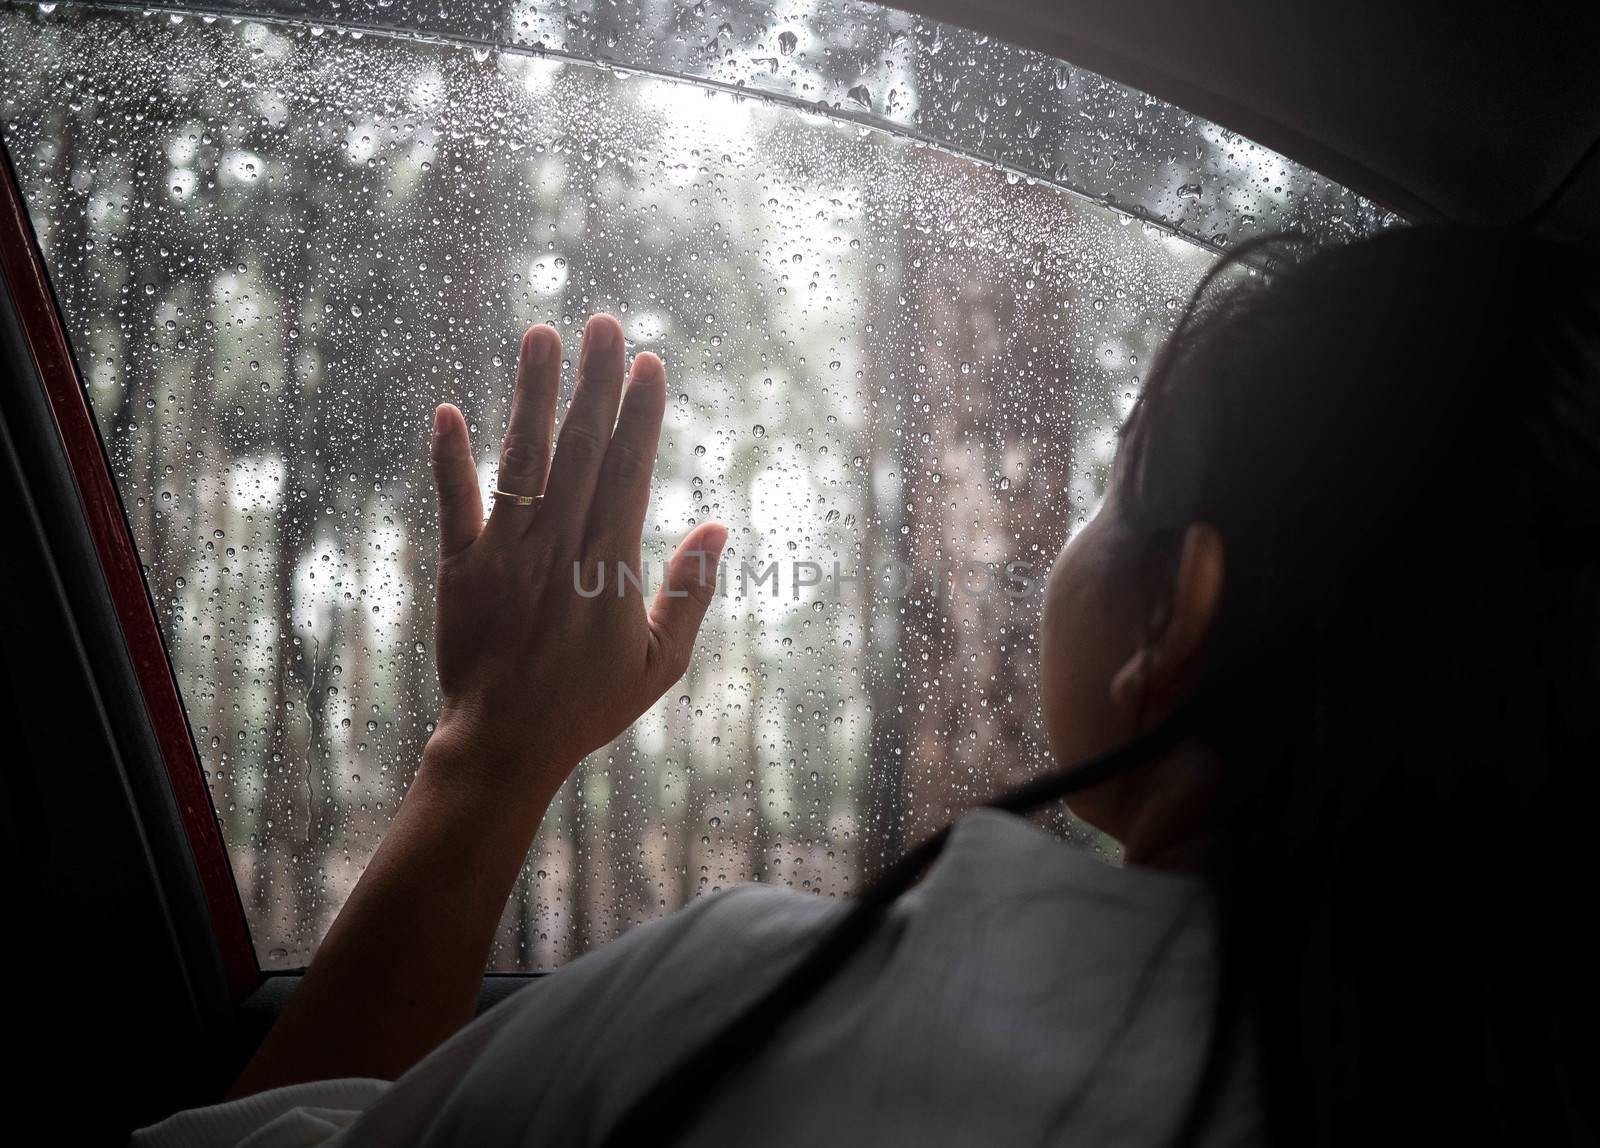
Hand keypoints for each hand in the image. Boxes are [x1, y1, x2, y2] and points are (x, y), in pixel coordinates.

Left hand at [425, 314, 726, 800]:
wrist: (506, 744)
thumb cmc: (590, 705)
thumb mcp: (662, 661)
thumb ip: (691, 592)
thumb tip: (721, 528)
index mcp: (611, 566)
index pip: (630, 472)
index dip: (641, 414)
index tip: (649, 362)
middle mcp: (559, 549)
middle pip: (582, 450)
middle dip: (596, 383)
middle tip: (603, 322)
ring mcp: (506, 556)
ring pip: (523, 461)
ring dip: (532, 395)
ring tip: (540, 335)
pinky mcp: (460, 569)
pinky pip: (454, 504)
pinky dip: (450, 459)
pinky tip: (447, 411)